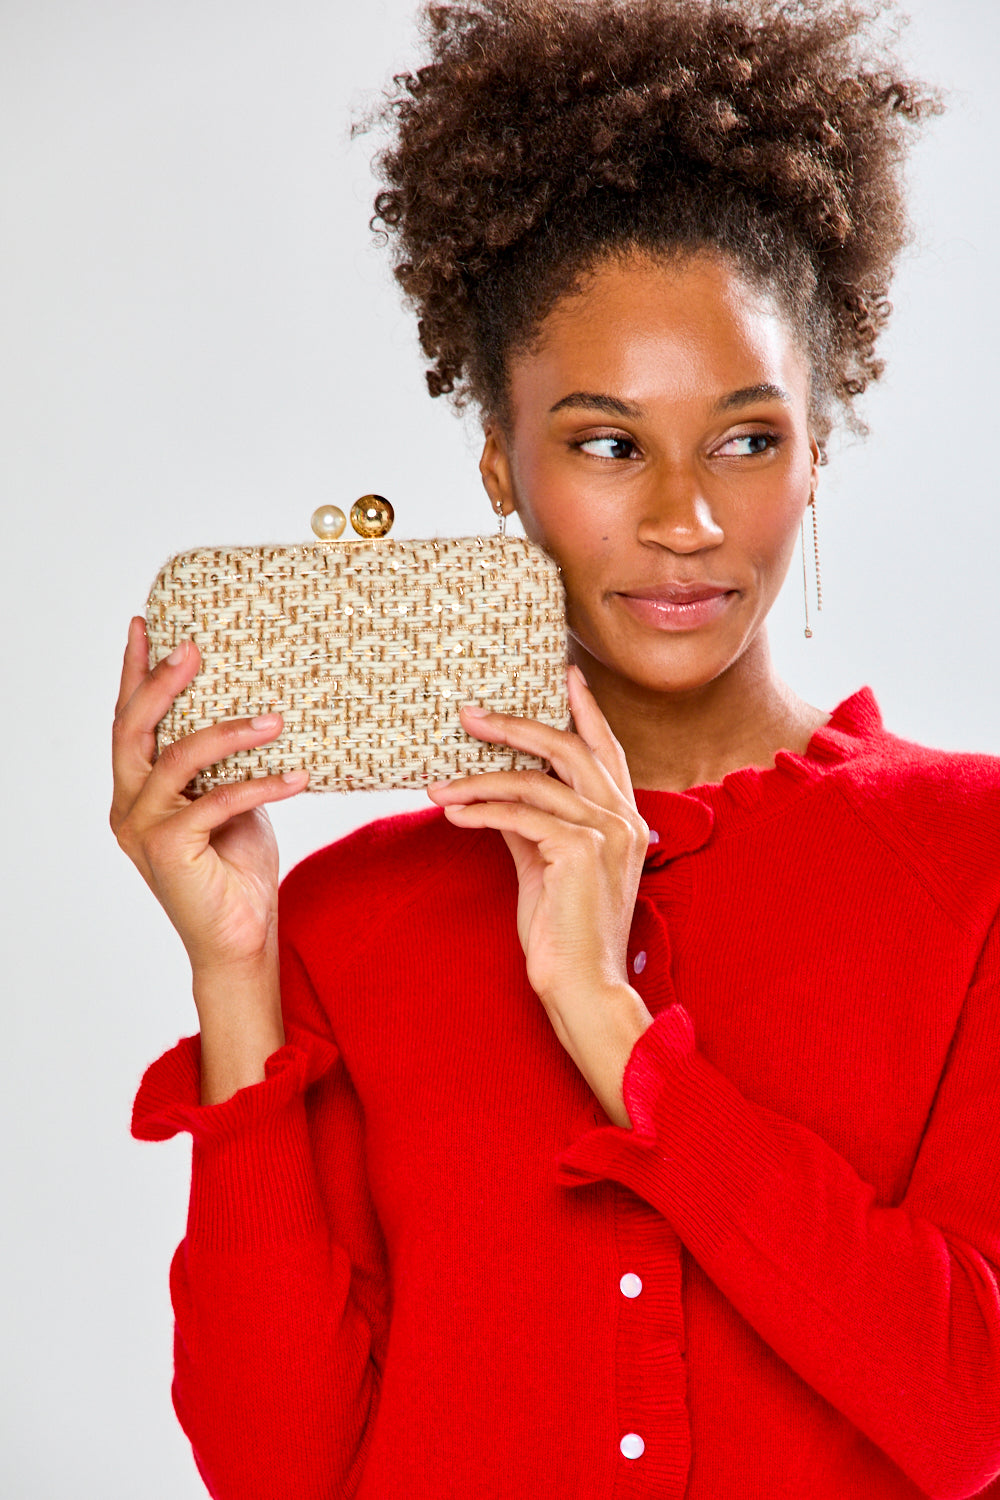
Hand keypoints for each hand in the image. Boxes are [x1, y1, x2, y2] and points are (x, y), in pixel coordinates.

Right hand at [110, 617, 309, 977]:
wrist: (240, 939)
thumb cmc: (237, 871)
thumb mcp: (231, 804)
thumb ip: (224, 766)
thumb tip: (259, 712)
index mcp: (137, 790)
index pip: (130, 721)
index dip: (136, 672)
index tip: (146, 624)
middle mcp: (129, 805)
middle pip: (134, 728)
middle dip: (163, 681)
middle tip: (194, 647)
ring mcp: (143, 828)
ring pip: (177, 758)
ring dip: (228, 731)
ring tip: (275, 718)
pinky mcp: (170, 849)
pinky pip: (218, 801)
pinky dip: (260, 785)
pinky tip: (298, 776)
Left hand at [425, 663, 653, 1125]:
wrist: (583, 987)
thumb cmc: (563, 933)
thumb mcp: (545, 867)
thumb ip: (531, 825)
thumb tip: (494, 792)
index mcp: (623, 819)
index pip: (605, 751)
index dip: (585, 711)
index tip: (564, 674)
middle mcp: (622, 818)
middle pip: (568, 748)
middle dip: (516, 726)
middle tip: (469, 714)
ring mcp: (606, 833)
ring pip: (534, 781)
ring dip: (478, 779)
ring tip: (438, 784)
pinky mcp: (580, 852)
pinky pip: (519, 816)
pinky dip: (480, 810)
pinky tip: (451, 813)